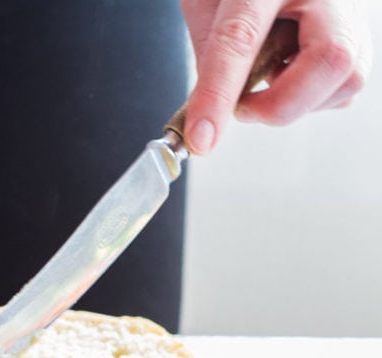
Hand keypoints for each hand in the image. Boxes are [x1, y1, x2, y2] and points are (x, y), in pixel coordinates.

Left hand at [180, 0, 372, 153]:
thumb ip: (208, 45)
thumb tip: (210, 110)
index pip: (242, 35)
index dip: (219, 92)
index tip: (201, 138)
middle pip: (329, 59)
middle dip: (279, 104)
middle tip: (242, 106)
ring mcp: (356, 13)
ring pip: (344, 80)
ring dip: (294, 100)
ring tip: (271, 71)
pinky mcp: (362, 41)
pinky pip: (342, 90)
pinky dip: (309, 96)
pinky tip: (292, 70)